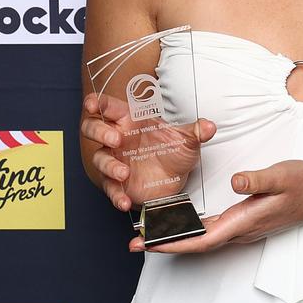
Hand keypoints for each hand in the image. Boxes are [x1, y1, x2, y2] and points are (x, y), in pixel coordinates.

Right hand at [81, 92, 215, 211]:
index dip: (96, 102)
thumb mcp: (188, 140)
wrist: (176, 179)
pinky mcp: (119, 183)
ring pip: (100, 159)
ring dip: (109, 165)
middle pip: (94, 128)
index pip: (108, 106)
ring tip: (124, 172)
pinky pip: (110, 189)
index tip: (92, 104)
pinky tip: (124, 200)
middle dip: (100, 131)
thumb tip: (210, 126)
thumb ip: (197, 131)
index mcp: (130, 120)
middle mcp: (119, 139)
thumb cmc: (174, 151)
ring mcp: (116, 160)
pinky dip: (115, 195)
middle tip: (115, 139)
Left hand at [131, 160, 302, 252]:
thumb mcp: (283, 175)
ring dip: (176, 239)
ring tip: (149, 234)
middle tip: (134, 242)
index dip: (173, 243)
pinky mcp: (245, 221)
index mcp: (245, 220)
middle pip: (197, 244)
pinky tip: (180, 225)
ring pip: (203, 239)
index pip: (202, 239)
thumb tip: (234, 182)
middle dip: (165, 245)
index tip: (148, 244)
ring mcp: (243, 228)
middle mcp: (241, 229)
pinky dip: (191, 231)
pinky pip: (212, 232)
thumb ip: (258, 179)